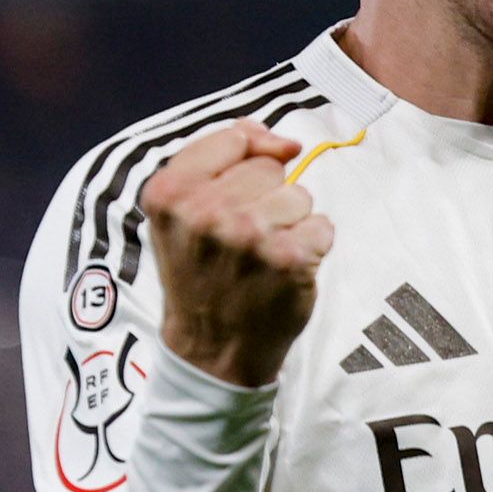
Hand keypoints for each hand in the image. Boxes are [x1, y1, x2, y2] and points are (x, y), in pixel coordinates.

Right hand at [141, 119, 331, 387]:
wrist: (210, 351)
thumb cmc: (199, 275)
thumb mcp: (181, 212)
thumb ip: (218, 158)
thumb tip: (279, 139)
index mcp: (170, 193)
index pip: (233, 140)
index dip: (242, 164)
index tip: (231, 200)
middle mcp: (206, 212)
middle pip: (268, 168)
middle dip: (264, 198)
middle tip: (241, 242)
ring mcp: (250, 236)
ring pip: (299, 195)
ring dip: (289, 225)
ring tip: (262, 258)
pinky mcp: (289, 259)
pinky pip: (322, 226)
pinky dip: (311, 249)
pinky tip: (282, 273)